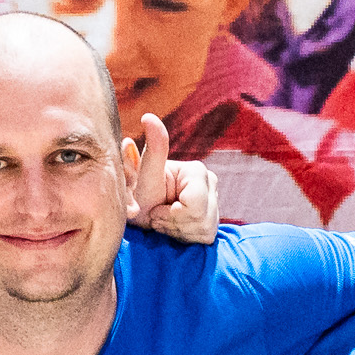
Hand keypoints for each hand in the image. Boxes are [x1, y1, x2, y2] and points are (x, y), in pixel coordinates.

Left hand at [120, 112, 219, 243]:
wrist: (139, 216)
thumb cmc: (139, 195)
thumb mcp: (144, 174)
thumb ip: (152, 148)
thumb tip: (148, 116)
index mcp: (198, 170)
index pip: (194, 204)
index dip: (171, 214)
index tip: (156, 207)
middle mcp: (212, 184)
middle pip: (201, 218)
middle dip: (173, 223)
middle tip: (157, 216)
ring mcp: (215, 203)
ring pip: (203, 229)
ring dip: (177, 231)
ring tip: (164, 222)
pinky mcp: (214, 222)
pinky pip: (204, 237)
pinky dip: (185, 237)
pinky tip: (174, 229)